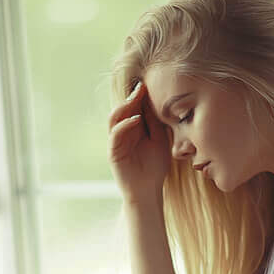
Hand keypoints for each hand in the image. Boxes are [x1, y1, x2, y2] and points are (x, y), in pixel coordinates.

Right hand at [107, 80, 170, 204]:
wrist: (148, 190)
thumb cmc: (155, 166)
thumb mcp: (160, 140)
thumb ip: (156, 123)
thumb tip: (156, 102)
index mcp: (134, 127)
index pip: (133, 107)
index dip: (139, 95)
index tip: (149, 83)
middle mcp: (123, 131)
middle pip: (123, 108)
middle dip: (131, 96)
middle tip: (142, 86)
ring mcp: (116, 141)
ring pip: (115, 117)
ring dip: (125, 106)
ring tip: (137, 97)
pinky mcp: (113, 152)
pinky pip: (115, 134)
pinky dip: (124, 125)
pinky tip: (136, 119)